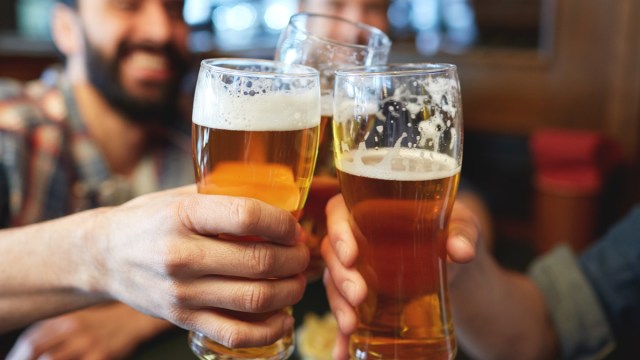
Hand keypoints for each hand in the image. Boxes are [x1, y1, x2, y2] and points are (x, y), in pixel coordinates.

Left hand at [7, 303, 170, 359]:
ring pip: (53, 359)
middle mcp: (75, 328)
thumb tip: (26, 348)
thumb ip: (54, 328)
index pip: (31, 338)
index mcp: (66, 318)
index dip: (18, 354)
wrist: (135, 321)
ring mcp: (89, 343)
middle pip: (38, 349)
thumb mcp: (78, 318)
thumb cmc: (103, 322)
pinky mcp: (103, 355)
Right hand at [90, 186, 308, 348]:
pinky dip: (269, 330)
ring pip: (255, 298)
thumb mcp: (179, 196)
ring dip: (290, 291)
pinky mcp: (182, 320)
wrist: (101, 257)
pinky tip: (284, 318)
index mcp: (183, 216)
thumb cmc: (148, 221)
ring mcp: (182, 293)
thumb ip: (222, 195)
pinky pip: (235, 333)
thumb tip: (279, 196)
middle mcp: (181, 256)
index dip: (282, 222)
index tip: (295, 226)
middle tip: (303, 254)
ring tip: (298, 280)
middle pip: (259, 260)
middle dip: (294, 258)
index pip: (247, 216)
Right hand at [321, 195, 479, 358]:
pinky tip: (342, 352)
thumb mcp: (463, 226)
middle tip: (359, 296)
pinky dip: (341, 335)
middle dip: (340, 277)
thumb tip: (461, 251)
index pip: (339, 211)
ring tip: (351, 325)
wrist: (462, 268)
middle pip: (333, 252)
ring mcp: (358, 270)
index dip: (338, 231)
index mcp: (372, 210)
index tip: (351, 255)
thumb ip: (463, 234)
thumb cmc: (455, 233)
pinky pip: (346, 312)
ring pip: (333, 284)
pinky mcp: (363, 298)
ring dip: (338, 305)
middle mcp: (357, 238)